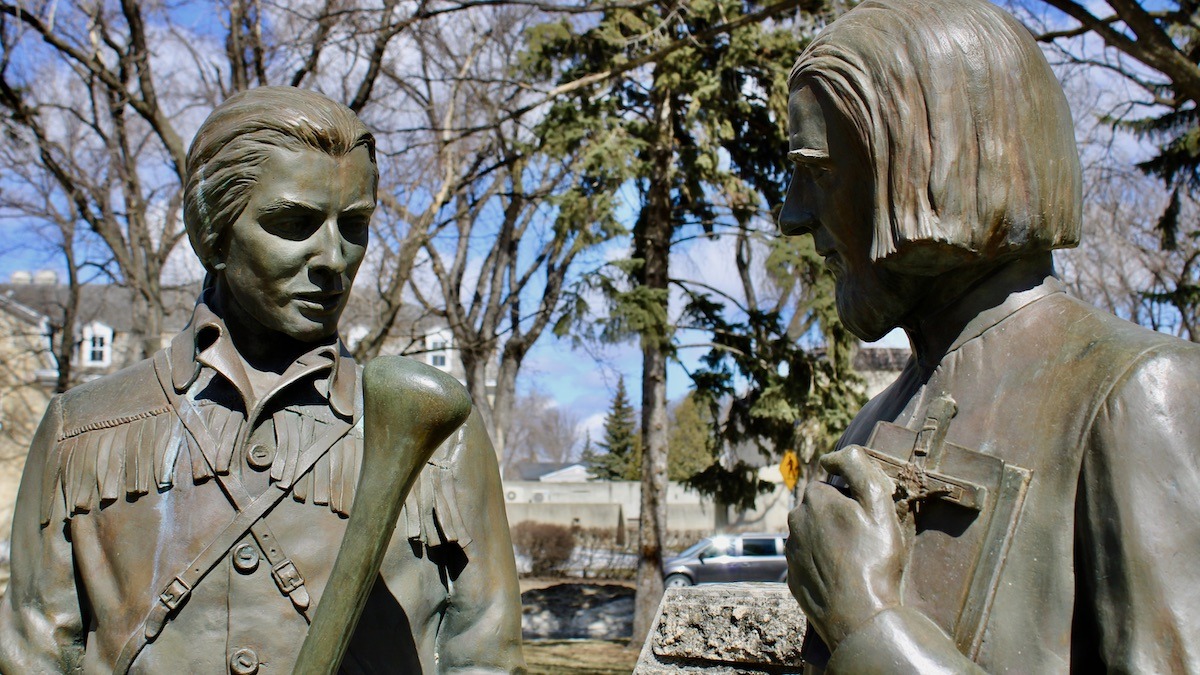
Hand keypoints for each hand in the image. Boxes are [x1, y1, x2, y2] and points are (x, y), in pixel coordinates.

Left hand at [785, 445, 905, 649]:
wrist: (859, 616)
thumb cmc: (873, 559)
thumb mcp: (878, 506)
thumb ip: (858, 469)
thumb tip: (834, 455)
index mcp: (815, 499)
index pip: (833, 486)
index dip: (854, 499)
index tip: (869, 518)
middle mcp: (795, 521)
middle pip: (821, 510)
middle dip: (839, 518)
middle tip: (865, 540)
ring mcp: (791, 551)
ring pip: (813, 535)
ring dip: (830, 541)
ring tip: (855, 561)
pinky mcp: (792, 577)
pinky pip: (809, 562)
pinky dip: (823, 565)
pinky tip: (842, 578)